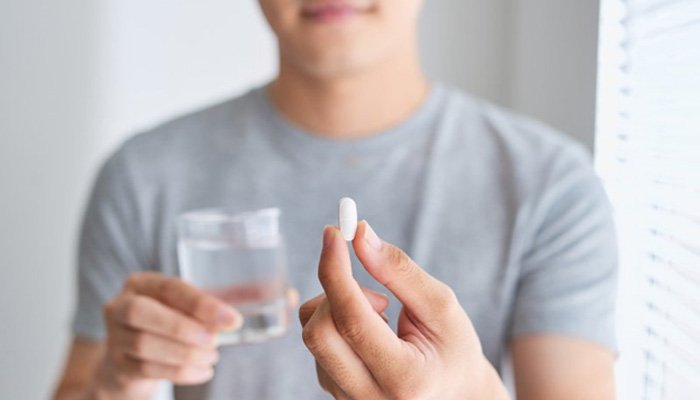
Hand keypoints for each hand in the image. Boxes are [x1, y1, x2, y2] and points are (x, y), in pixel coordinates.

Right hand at [95, 272, 241, 398]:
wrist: (129, 362)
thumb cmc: (169, 326)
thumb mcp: (188, 308)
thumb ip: (225, 301)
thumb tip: (280, 294)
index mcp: (142, 283)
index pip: (170, 287)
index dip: (202, 304)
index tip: (233, 320)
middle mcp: (120, 305)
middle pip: (142, 312)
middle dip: (183, 327)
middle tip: (215, 341)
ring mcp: (114, 337)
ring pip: (144, 344)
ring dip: (185, 354)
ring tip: (212, 358)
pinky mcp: (117, 366)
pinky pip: (146, 369)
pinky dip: (180, 372)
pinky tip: (203, 372)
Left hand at [299, 221, 509, 399]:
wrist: (455, 394)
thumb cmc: (453, 349)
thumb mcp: (441, 306)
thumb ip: (399, 271)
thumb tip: (360, 234)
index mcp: (404, 379)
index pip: (353, 321)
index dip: (336, 272)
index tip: (333, 233)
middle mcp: (369, 397)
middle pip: (319, 332)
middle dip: (337, 292)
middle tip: (375, 289)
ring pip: (314, 336)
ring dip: (340, 308)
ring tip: (384, 317)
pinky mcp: (334, 393)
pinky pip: (318, 345)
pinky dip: (337, 323)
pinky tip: (371, 334)